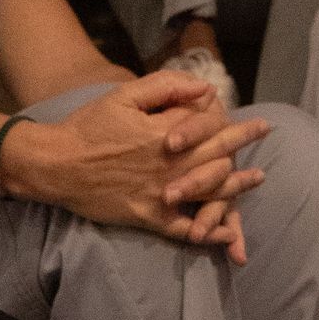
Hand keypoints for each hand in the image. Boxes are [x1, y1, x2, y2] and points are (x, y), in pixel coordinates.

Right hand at [5, 75, 268, 248]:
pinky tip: (227, 232)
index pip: (211, 128)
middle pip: (217, 157)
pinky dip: (207, 232)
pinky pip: (183, 228)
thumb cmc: (88, 126)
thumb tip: (204, 89)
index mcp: (164, 134)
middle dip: (242, 143)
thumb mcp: (124, 96)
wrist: (55, 165)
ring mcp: (160, 194)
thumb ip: (165, 87)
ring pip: (209, 192)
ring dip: (237, 186)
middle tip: (263, 134)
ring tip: (257, 178)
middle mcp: (168, 165)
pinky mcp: (147, 217)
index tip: (253, 120)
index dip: (234, 123)